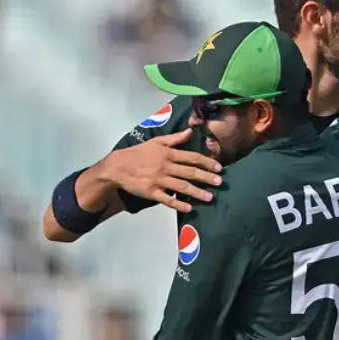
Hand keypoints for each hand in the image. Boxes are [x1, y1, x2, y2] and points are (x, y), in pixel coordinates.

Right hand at [105, 128, 221, 212]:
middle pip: (189, 172)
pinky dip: (178, 204)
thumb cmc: (139, 153)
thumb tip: (191, 131)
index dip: (207, 162)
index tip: (219, 167)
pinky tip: (189, 208)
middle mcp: (165, 167)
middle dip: (206, 178)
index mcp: (168, 154)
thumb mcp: (156, 141)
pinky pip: (167, 199)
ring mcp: (158, 180)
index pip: (192, 158)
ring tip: (210, 197)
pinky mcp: (151, 192)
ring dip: (197, 192)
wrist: (118, 166)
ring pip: (181, 186)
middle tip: (220, 182)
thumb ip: (175, 138)